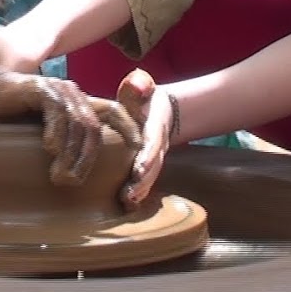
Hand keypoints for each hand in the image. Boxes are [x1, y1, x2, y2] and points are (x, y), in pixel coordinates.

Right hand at [0, 69, 142, 186]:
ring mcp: (59, 90)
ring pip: (77, 124)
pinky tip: (48, 148)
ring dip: (70, 154)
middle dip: (87, 158)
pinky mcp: (42, 89)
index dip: (129, 127)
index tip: (138, 149)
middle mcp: (74, 93)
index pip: (114, 111)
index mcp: (80, 102)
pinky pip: (57, 113)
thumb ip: (64, 142)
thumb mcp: (46, 131)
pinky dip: (55, 133)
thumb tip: (79, 174)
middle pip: (94, 128)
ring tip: (60, 176)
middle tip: (74, 181)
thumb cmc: (15, 116)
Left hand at [116, 68, 175, 207]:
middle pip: (153, 166)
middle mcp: (158, 144)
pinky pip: (145, 181)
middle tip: (129, 196)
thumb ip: (141, 85)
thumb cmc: (145, 98)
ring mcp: (154, 157)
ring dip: (140, 191)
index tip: (138, 169)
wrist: (163, 108)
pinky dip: (138, 194)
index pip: (154, 142)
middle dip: (143, 182)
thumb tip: (139, 86)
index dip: (148, 157)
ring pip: (150, 177)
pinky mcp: (148, 165)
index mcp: (155, 125)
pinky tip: (127, 206)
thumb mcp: (144, 87)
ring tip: (127, 203)